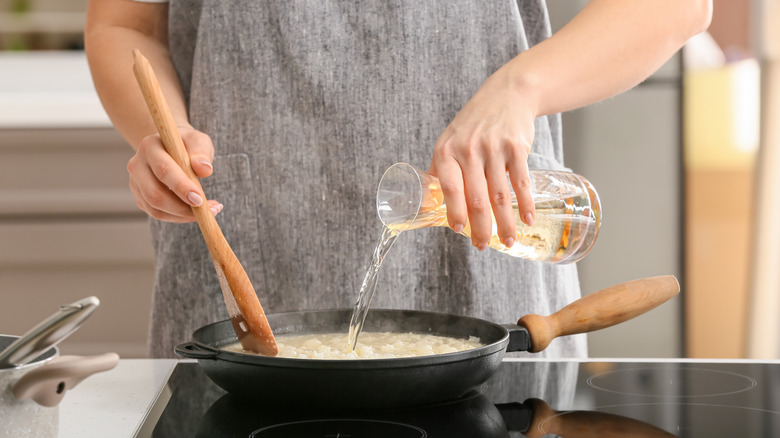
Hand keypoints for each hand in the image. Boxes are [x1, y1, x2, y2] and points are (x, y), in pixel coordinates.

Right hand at [127, 125, 221, 221]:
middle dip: (182, 207)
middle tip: (208, 210)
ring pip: (155, 208)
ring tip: (208, 212)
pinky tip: (195, 212)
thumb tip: (205, 169)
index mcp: (150, 146)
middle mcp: (137, 165)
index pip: (164, 170)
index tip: (199, 200)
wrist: (172, 148)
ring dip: (183, 215)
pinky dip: (179, 217)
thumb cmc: (187, 144)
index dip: (181, 187)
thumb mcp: (198, 141)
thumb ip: (201, 152)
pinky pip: (158, 213)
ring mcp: (135, 183)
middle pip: (155, 194)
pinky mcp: (140, 197)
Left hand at [430, 64, 536, 250]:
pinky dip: (525, 204)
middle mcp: (468, 150)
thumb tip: (427, 202)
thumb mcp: (449, 140)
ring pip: (499, 195)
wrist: (508, 93)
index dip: (455, 214)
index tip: (460, 232)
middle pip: (477, 199)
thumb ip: (440, 170)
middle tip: (482, 246)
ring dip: (505, 223)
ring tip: (507, 241)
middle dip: (481, 228)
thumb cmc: (474, 123)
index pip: (450, 189)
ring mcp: (494, 148)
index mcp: (446, 151)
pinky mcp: (516, 147)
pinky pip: (520, 182)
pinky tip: (527, 220)